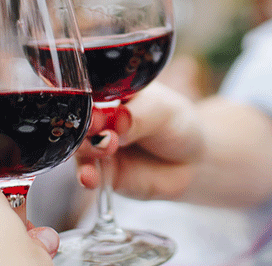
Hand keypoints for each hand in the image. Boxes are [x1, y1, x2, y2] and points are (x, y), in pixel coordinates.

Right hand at [75, 82, 271, 206]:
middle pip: (78, 120)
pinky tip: (89, 179)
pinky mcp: (102, 171)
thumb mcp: (162, 111)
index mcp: (107, 93)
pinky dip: (86, 176)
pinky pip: (88, 173)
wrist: (193, 161)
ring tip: (106, 149)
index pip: (87, 92)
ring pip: (79, 146)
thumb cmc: (176, 124)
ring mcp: (97, 145)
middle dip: (86, 126)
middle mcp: (98, 118)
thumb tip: (117, 121)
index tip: (96, 110)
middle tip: (100, 129)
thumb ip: (138, 117)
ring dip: (86, 149)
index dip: (87, 101)